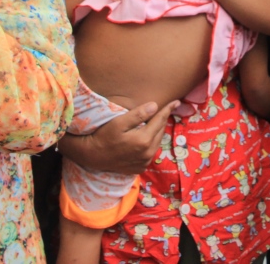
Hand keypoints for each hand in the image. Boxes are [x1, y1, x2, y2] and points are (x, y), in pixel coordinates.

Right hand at [57, 101, 178, 174]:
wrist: (92, 157)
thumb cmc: (103, 136)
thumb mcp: (118, 122)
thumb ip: (137, 115)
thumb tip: (155, 106)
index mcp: (144, 140)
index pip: (160, 120)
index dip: (168, 109)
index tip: (177, 101)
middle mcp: (147, 153)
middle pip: (160, 131)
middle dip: (163, 119)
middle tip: (166, 109)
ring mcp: (144, 162)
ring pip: (157, 142)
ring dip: (157, 131)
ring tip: (156, 121)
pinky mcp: (140, 168)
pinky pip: (151, 152)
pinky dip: (151, 143)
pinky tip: (146, 137)